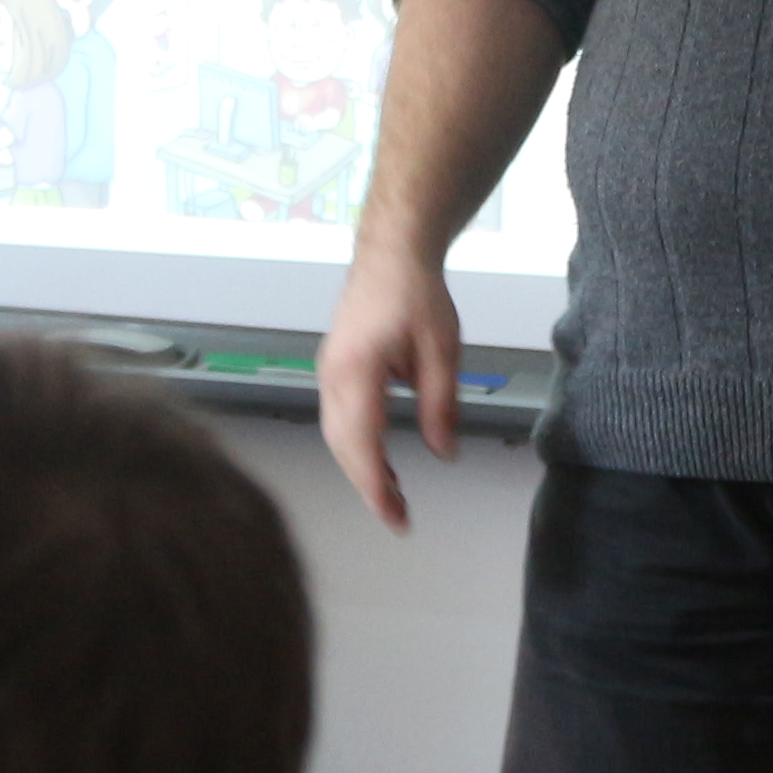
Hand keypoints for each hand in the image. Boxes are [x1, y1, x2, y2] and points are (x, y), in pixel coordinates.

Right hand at [316, 241, 464, 533]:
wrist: (391, 254)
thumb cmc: (416, 293)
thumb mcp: (442, 350)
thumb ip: (440, 404)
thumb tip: (444, 453)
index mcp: (357, 369)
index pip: (360, 441)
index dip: (375, 484)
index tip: (394, 516)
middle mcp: (333, 375)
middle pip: (342, 445)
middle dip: (367, 485)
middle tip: (398, 519)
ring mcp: (328, 372)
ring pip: (337, 435)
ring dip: (361, 469)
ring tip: (393, 498)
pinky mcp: (334, 370)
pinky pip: (340, 419)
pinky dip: (357, 447)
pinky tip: (381, 464)